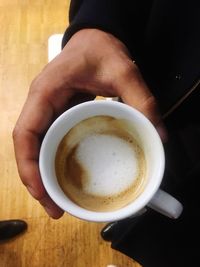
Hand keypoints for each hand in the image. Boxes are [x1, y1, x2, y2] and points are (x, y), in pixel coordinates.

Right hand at [13, 29, 165, 218]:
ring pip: (36, 148)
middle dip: (37, 180)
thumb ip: (141, 100)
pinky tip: (65, 177)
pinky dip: (53, 163)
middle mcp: (40, 104)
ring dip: (43, 176)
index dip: (29, 166)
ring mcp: (46, 111)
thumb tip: (157, 136)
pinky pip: (48, 143)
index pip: (25, 133)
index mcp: (46, 92)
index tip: (43, 193)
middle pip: (28, 148)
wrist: (95, 39)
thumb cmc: (101, 49)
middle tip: (56, 208)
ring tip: (59, 201)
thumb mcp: (124, 71)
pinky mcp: (56, 115)